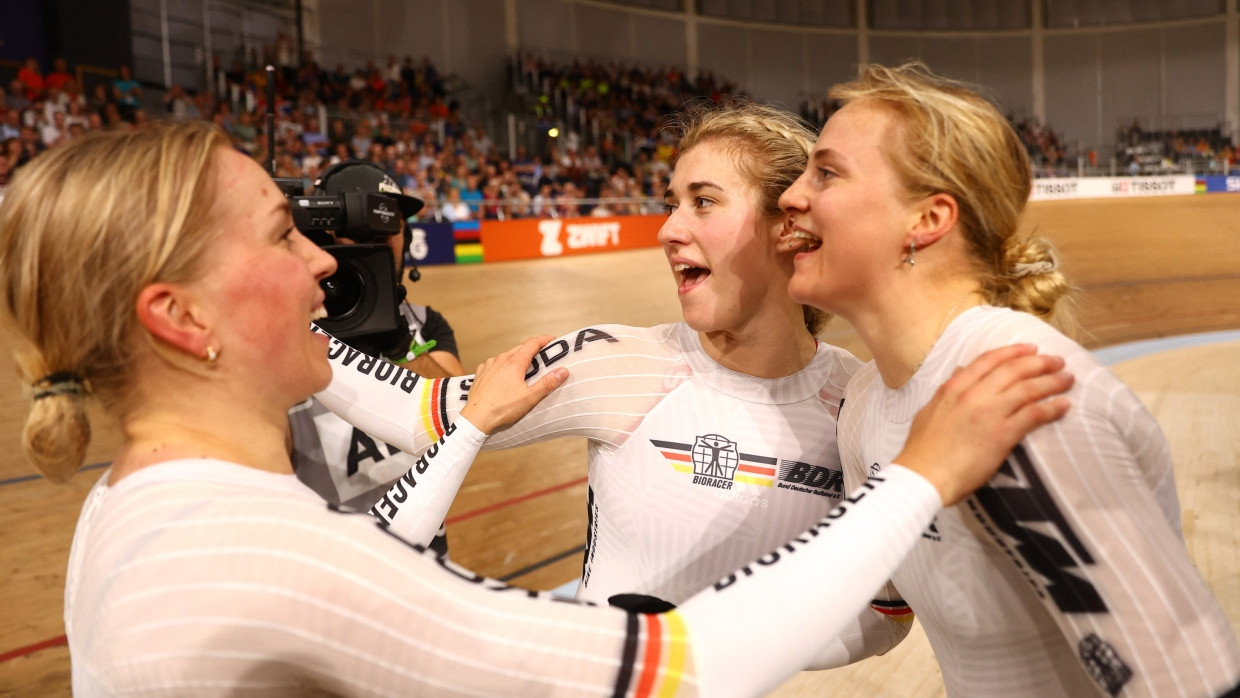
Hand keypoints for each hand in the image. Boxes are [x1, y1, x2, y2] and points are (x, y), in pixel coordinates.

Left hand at [459, 335, 568, 433]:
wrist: (476, 418)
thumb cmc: (502, 409)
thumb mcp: (529, 398)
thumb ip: (547, 383)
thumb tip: (562, 371)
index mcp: (514, 363)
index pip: (532, 343)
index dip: (544, 340)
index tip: (552, 340)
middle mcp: (501, 360)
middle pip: (520, 348)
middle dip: (532, 349)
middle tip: (542, 355)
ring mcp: (489, 365)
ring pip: (506, 355)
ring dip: (517, 357)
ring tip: (524, 367)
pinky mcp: (481, 373)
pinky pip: (494, 363)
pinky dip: (503, 365)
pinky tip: (504, 375)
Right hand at [894, 344, 1072, 505]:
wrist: (924, 475)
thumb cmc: (923, 450)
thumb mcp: (930, 411)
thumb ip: (948, 390)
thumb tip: (960, 372)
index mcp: (954, 388)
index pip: (989, 360)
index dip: (1013, 351)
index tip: (1030, 348)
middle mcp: (973, 395)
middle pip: (1014, 370)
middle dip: (1039, 362)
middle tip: (1057, 361)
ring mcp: (989, 413)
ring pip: (1028, 389)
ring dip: (1052, 381)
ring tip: (1067, 379)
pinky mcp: (1002, 435)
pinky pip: (1034, 415)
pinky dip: (1052, 408)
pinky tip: (1064, 405)